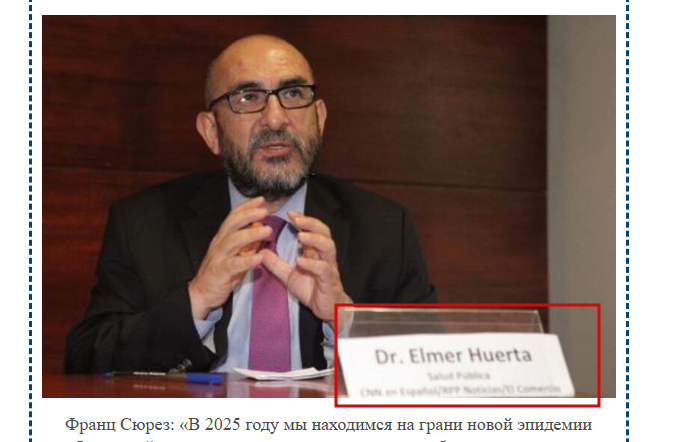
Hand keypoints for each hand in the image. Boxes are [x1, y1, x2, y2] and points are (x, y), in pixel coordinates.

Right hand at [188, 197, 271, 318]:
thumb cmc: (222, 272)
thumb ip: (248, 242)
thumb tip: (261, 227)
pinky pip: (235, 264)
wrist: (202, 293)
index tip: (261, 199)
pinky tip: (260, 257)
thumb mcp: (237, 254)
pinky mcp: (221, 272)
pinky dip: (247, 260)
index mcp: (223, 238)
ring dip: (251, 234)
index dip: (246, 207)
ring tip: (268, 230)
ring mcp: (219, 257)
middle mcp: (219, 244)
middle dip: (248, 215)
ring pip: (233, 240)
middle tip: (265, 211)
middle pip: (232, 224)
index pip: (233, 217)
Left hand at [260, 211, 351, 324]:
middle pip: (324, 232)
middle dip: (311, 223)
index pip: (313, 229)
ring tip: (300, 236)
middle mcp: (324, 256)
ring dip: (314, 239)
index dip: (303, 219)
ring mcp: (328, 267)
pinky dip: (312, 263)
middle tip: (296, 218)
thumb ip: (276, 264)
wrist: (327, 309)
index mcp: (315, 252)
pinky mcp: (329, 280)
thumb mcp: (289, 276)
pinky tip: (300, 260)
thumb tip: (262, 252)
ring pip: (328, 247)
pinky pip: (323, 269)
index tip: (290, 212)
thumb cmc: (312, 290)